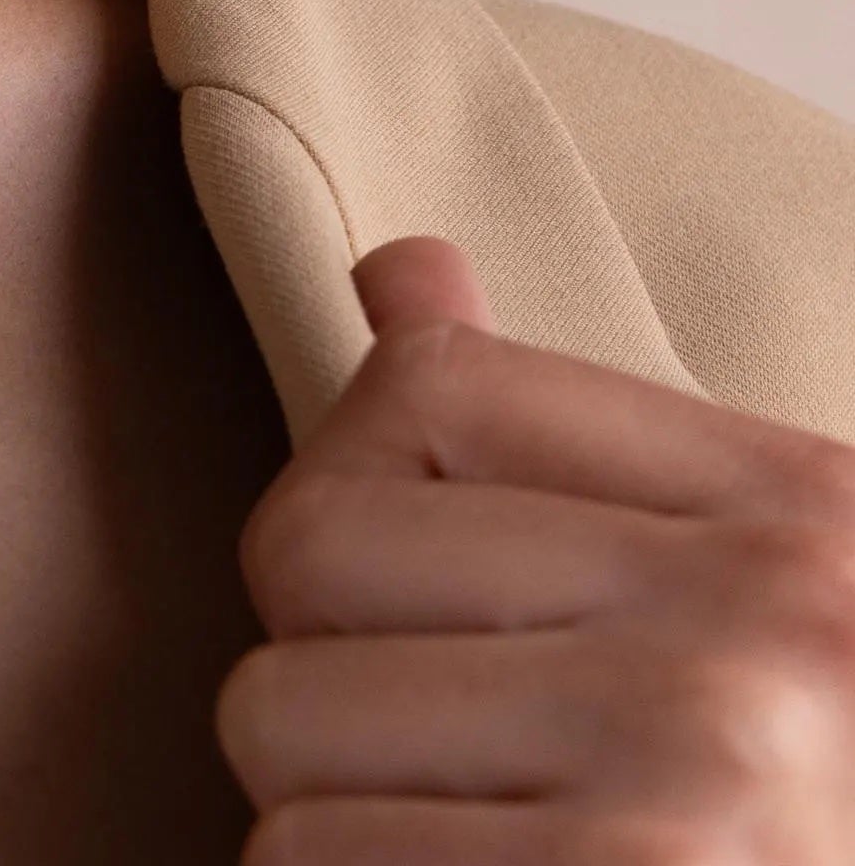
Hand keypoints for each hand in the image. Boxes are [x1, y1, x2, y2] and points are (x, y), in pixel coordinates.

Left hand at [222, 234, 854, 859]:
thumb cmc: (818, 792)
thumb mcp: (776, 605)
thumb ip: (567, 455)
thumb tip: (399, 274)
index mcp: (800, 523)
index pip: (424, 390)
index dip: (378, 501)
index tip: (450, 609)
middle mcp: (753, 632)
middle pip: (306, 549)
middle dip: (332, 669)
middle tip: (465, 767)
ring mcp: (696, 782)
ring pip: (280, 728)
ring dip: (340, 819)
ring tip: (494, 854)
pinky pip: (312, 864)